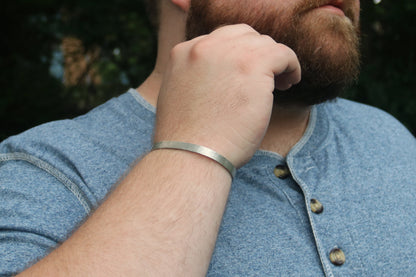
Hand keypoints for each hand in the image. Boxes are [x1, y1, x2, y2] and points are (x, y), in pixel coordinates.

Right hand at [154, 24, 300, 167]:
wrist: (192, 155)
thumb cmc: (189, 139)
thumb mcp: (182, 97)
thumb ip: (198, 78)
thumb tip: (223, 80)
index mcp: (183, 53)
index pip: (218, 41)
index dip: (237, 56)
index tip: (246, 74)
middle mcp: (203, 46)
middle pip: (243, 36)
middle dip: (256, 53)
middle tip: (267, 76)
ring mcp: (228, 53)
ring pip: (264, 44)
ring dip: (275, 61)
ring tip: (281, 83)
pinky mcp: (252, 65)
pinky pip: (283, 54)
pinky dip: (291, 66)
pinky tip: (291, 82)